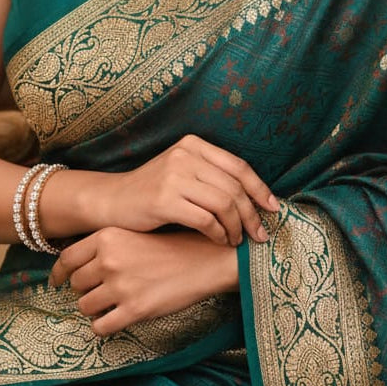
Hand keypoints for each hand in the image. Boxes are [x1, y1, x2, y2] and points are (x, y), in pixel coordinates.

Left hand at [49, 227, 238, 334]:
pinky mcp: (133, 310)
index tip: (55, 281)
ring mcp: (120, 286)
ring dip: (95, 308)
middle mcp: (109, 259)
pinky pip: (100, 327)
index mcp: (108, 236)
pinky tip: (116, 319)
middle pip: (77, 284)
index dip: (58, 273)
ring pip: (86, 307)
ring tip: (113, 303)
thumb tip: (76, 266)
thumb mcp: (133, 232)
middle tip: (101, 290)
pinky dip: (104, 326)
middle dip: (86, 290)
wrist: (202, 259)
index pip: (67, 258)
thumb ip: (105, 245)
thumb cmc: (169, 246)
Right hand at [103, 134, 276, 245]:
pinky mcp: (164, 200)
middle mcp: (185, 155)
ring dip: (237, 227)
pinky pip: (206, 219)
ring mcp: (174, 176)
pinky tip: (220, 240)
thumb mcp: (182, 172)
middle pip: (234, 187)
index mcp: (193, 145)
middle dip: (252, 214)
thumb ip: (211, 177)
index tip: (273, 209)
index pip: (238, 166)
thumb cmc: (152, 191)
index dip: (260, 189)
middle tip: (259, 234)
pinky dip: (219, 233)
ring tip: (238, 240)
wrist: (113, 201)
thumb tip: (255, 197)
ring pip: (223, 203)